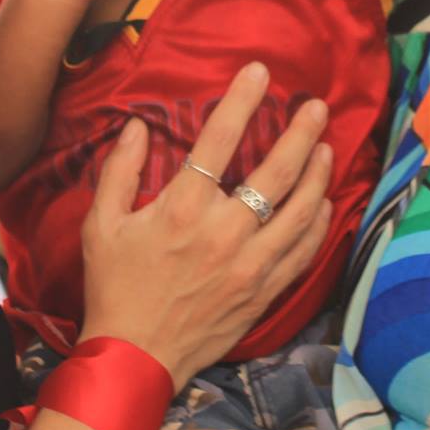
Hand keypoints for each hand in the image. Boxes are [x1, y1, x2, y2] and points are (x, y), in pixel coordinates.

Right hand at [80, 63, 334, 389]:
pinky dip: (318, 224)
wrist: (135, 358)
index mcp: (183, 208)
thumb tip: (137, 126)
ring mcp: (250, 264)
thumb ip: (120, 170)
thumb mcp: (101, 224)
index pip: (220, 140)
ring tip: (328, 147)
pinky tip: (324, 203)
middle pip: (277, 172)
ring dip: (319, 174)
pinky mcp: (263, 292)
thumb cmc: (114, 286)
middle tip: (317, 106)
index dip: (243, 100)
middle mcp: (224, 232)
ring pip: (301, 211)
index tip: (260, 71)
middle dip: (302, 133)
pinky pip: (303, 252)